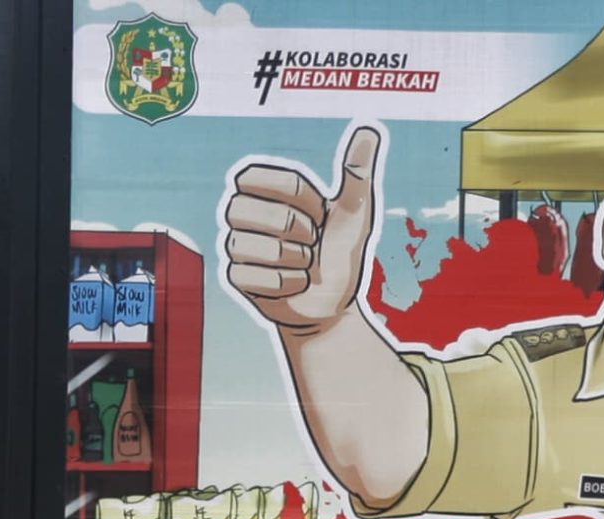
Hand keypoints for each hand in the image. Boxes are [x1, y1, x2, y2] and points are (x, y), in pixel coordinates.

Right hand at [220, 125, 381, 335]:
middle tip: (311, 241)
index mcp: (262, 190)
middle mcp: (241, 214)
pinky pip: (263, 278)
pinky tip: (295, 284)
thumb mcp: (354, 211)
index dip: (297, 197)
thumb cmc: (339, 252)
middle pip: (258, 211)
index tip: (316, 212)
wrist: (334, 301)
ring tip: (305, 264)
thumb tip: (368, 131)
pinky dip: (290, 284)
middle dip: (298, 230)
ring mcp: (236, 246)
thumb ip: (356, 171)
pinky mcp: (236, 279)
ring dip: (298, 261)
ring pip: (265, 249)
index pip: (259, 176)